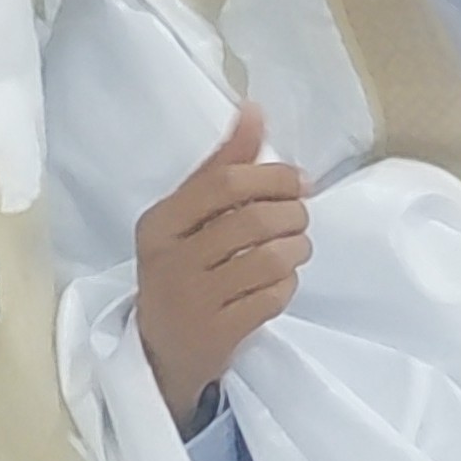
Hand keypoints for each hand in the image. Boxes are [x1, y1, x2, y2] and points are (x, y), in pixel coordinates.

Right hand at [134, 103, 307, 432]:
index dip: (272, 176)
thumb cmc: (182, 267)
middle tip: (300, 218)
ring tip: (295, 248)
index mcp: (160, 223)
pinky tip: (280, 281)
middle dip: (293, 214)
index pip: (223, 183)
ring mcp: (194, 300)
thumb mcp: (188, 216)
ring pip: (270, 259)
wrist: (162, 349)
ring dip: (297, 249)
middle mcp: (171, 260)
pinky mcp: (219, 333)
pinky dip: (288, 285)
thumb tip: (253, 110)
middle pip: (254, 220)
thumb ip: (222, 165)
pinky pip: (274, 297)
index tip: (299, 182)